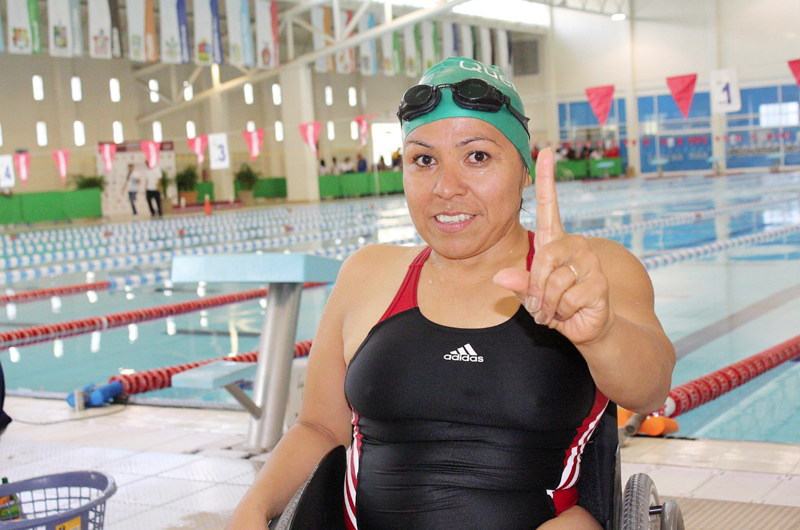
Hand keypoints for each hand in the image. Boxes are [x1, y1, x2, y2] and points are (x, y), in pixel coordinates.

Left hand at [493, 148, 613, 345]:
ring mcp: (590, 262)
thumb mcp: (530, 294)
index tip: (545, 151)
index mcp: (554, 241)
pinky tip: (571, 312)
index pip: (549, 205)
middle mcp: (574, 245)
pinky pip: (567, 298)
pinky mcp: (599, 282)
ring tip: (556, 309)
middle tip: (541, 304)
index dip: (546, 179)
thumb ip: (519, 283)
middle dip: (535, 289)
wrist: (587, 327)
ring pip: (554, 282)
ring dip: (548, 304)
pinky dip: (562, 312)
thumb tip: (501, 276)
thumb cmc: (555, 305)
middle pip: (543, 258)